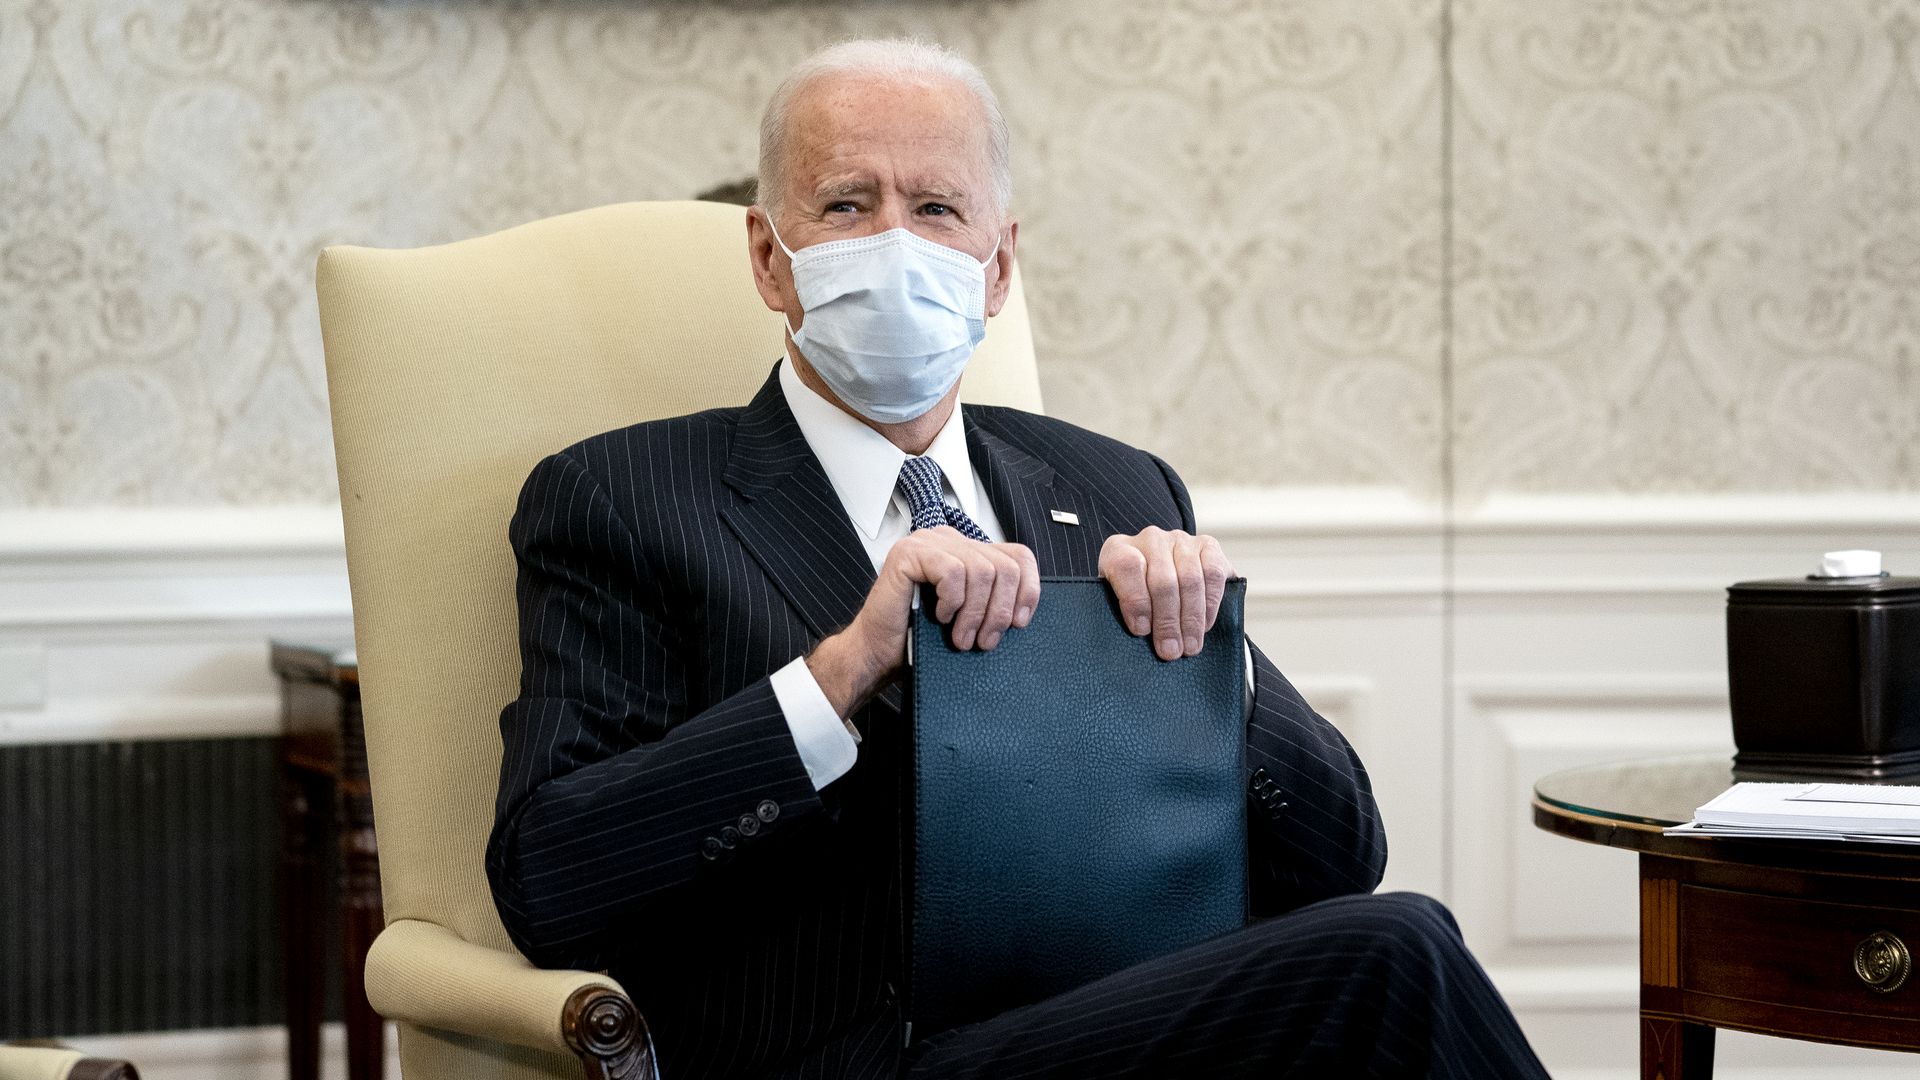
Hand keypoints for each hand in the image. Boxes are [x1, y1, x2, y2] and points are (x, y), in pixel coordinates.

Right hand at [807, 527, 1039, 715]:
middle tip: (985, 641)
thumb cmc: (921, 638)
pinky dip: (952, 602)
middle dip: (1000, 611)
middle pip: (1004, 566)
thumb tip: (1027, 608)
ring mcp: (929, 542)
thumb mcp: (972, 616)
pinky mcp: (910, 552)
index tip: (1019, 623)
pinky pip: (953, 572)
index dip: (1028, 590)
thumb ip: (994, 600)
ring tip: (961, 638)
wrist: (880, 654)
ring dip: (975, 614)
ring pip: (982, 571)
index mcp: (968, 550)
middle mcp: (950, 540)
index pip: (1019, 556)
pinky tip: (940, 616)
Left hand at [1099, 527, 1234, 660]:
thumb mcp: (1116, 602)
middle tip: (1170, 651)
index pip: (1127, 567)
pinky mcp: (1207, 545)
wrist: (1159, 576)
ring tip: (1189, 646)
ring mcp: (1180, 540)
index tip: (1141, 631)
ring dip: (1191, 618)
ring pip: (1190, 579)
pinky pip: (1213, 574)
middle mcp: (1150, 539)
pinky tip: (1205, 625)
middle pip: (1162, 580)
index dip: (1135, 600)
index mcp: (1118, 549)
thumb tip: (1141, 637)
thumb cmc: (1134, 597)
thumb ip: (1121, 612)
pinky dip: (1211, 603)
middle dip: (1168, 622)